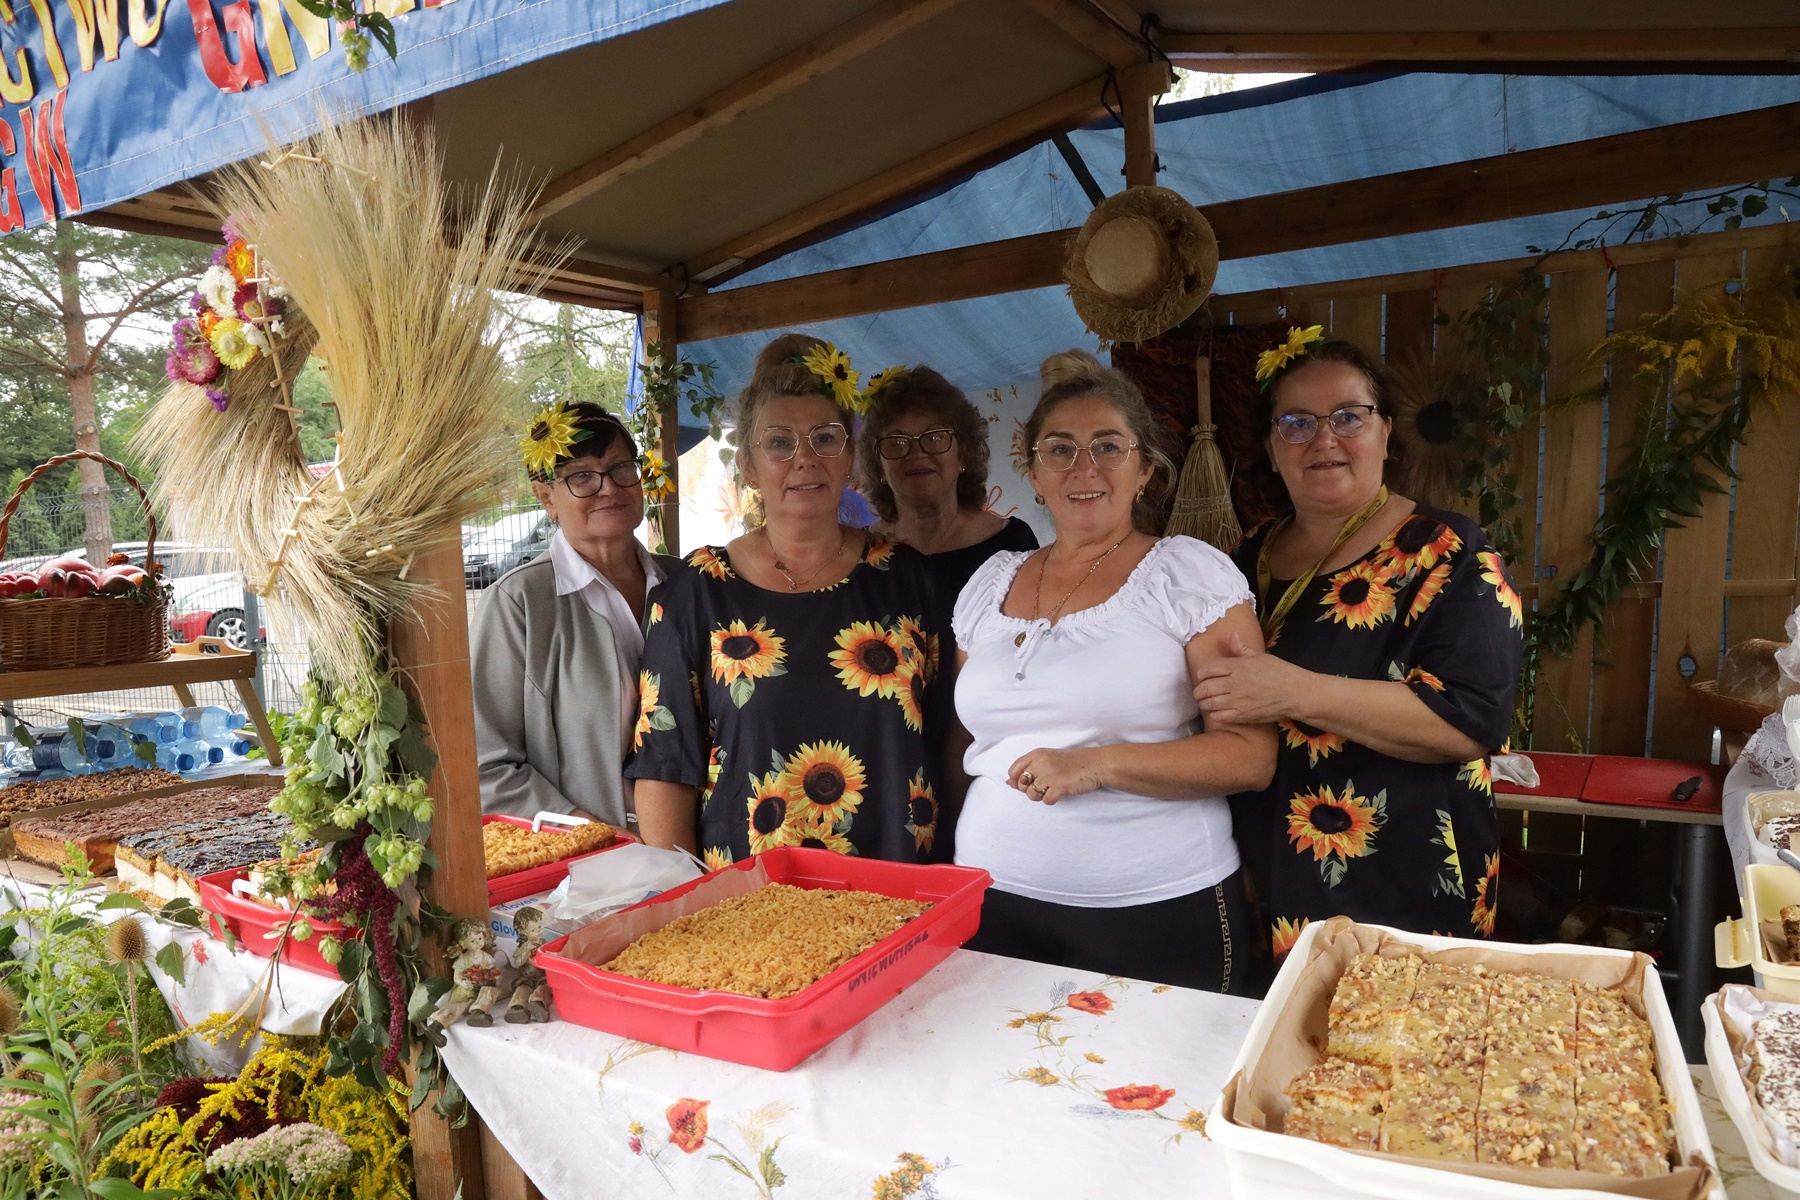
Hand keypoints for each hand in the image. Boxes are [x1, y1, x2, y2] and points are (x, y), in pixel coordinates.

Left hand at [1006, 748, 1101, 805]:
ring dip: (1042, 795)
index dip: (1017, 781)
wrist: (1096, 764)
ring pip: (1032, 795)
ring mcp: (1050, 775)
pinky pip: (1046, 801)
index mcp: (1037, 754)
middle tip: (1046, 785)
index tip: (1028, 783)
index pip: (1013, 770)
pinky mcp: (1059, 787)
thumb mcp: (1048, 760)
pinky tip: (1061, 792)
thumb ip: (1028, 769)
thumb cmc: (1072, 762)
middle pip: (1022, 785)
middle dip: (1031, 789)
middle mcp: (1041, 763)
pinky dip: (1053, 800)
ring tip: (1053, 788)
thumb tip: (1008, 783)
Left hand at [1191, 632, 1305, 725]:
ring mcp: (1237, 700)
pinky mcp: (1243, 715)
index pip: (1208, 668)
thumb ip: (1241, 648)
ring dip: (1203, 702)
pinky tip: (1216, 711)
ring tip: (1204, 702)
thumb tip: (1232, 635)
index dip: (1202, 672)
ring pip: (1209, 703)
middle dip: (1198, 690)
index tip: (1202, 675)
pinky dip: (1214, 714)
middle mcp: (1234, 683)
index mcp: (1238, 666)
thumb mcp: (1261, 656)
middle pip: (1205, 687)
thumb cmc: (1281, 672)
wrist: (1296, 694)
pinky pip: (1220, 716)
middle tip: (1199, 691)